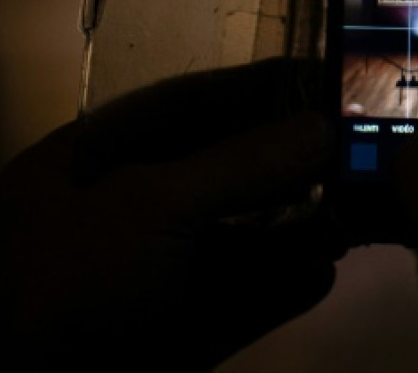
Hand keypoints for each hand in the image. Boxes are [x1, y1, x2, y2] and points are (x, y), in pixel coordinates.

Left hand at [0, 59, 339, 370]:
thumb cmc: (81, 282)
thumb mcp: (154, 204)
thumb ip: (239, 163)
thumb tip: (318, 127)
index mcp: (70, 169)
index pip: (164, 110)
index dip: (236, 90)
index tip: (302, 77)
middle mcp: (98, 220)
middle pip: (199, 176)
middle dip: (270, 165)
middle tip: (339, 145)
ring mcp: (129, 287)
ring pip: (219, 246)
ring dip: (283, 230)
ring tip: (347, 210)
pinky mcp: (160, 341)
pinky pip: (225, 305)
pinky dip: (274, 288)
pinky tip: (323, 271)